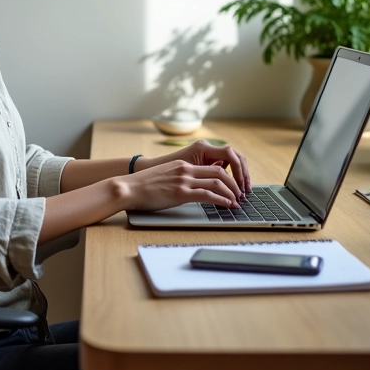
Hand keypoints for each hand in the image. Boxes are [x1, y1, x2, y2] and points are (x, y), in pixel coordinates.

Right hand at [118, 159, 240, 211]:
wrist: (129, 188)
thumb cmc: (143, 186)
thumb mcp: (164, 176)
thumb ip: (178, 178)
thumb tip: (189, 188)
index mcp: (182, 165)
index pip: (212, 166)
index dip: (227, 176)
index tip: (233, 185)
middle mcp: (185, 169)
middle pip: (219, 171)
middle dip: (234, 183)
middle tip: (240, 194)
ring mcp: (183, 180)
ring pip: (217, 181)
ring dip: (231, 192)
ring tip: (237, 201)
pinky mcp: (181, 193)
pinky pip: (207, 194)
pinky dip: (221, 200)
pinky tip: (227, 205)